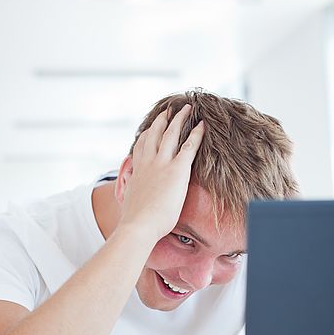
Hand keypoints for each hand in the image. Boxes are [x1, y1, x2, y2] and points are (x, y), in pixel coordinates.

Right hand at [119, 104, 204, 242]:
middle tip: (169, 110)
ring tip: (186, 109)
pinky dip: (196, 134)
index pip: (141, 146)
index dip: (146, 134)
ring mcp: (162, 164)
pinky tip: (203, 125)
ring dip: (179, 119)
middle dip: (163, 120)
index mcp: (137, 171)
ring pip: (172, 134)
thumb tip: (132, 201)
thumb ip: (133, 195)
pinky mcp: (177, 170)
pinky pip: (190, 146)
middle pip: (155, 134)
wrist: (139, 225)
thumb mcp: (131, 203)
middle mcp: (148, 162)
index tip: (150, 127)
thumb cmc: (136, 222)